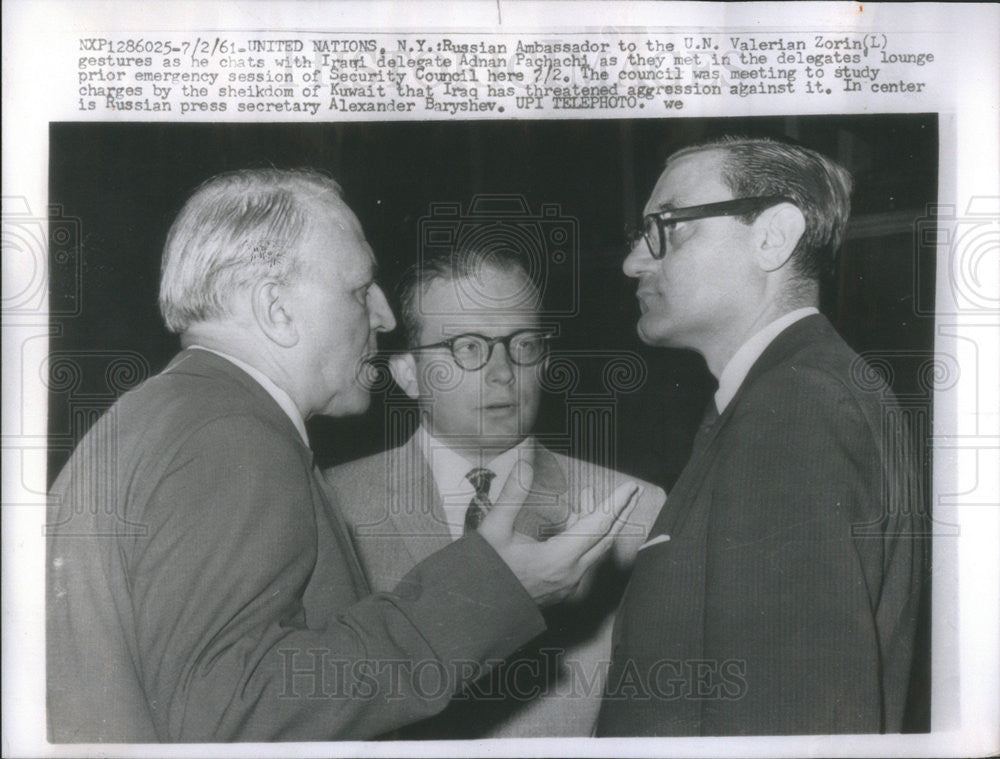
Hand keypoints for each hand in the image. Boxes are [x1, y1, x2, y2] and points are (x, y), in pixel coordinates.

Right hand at [479, 461, 641, 605]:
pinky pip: (584, 560)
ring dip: (600, 524)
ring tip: (590, 497)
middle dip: (620, 512)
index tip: (630, 487)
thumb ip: (513, 493)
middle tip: (632, 492)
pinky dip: (587, 538)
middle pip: (606, 539)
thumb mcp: (495, 529)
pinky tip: (573, 523)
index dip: (615, 503)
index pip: (598, 525)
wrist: (474, 611)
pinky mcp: (560, 589)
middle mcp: (571, 574)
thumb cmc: (484, 572)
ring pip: (595, 550)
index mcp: (559, 558)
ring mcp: (567, 585)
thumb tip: (525, 461)